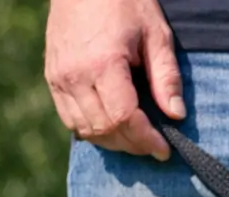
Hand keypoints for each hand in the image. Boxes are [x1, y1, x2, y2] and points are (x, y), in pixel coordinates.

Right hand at [44, 0, 185, 159]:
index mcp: (103, 64)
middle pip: (104, 129)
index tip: (164, 150)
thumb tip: (176, 115)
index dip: (146, 139)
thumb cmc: (124, 3)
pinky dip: (92, 130)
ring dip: (112, 141)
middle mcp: (75, 75)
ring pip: (85, 129)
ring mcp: (59, 77)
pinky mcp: (52, 77)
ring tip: (136, 139)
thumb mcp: (156, 34)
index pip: (124, 117)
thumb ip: (166, 77)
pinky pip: (69, 118)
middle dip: (132, 144)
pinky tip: (113, 128)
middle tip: (153, 145)